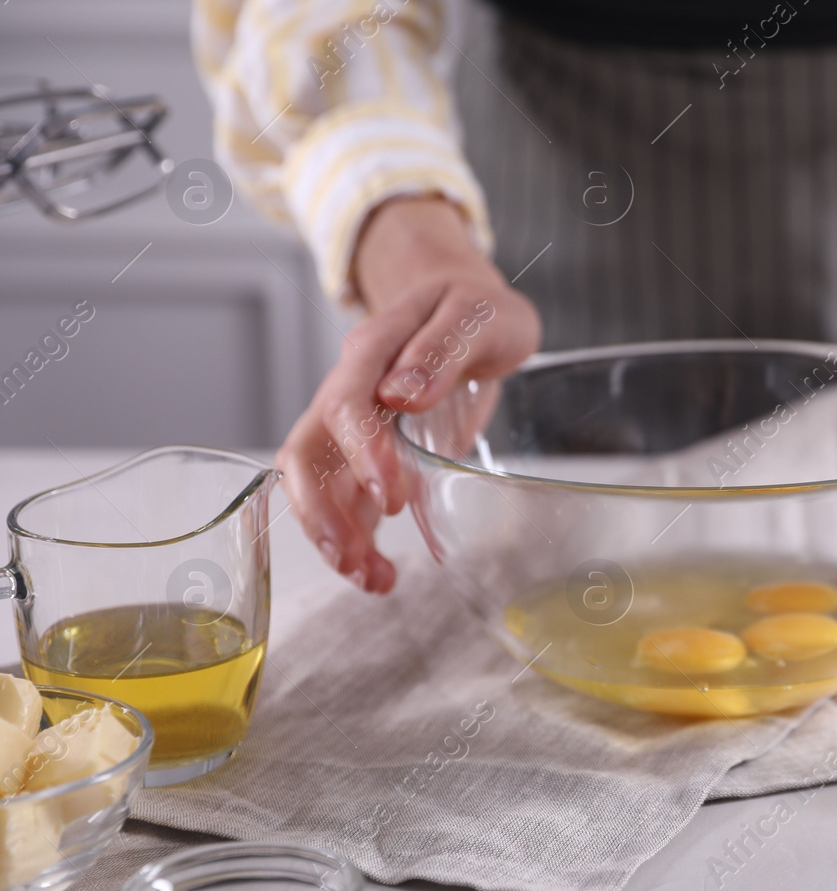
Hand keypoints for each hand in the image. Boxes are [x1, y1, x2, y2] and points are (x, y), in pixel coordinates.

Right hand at [276, 197, 541, 591]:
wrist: (474, 310)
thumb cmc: (476, 308)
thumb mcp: (476, 314)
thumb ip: (440, 349)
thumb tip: (401, 394)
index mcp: (372, 351)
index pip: (347, 404)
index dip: (362, 453)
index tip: (394, 495)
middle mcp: (351, 391)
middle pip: (306, 455)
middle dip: (322, 513)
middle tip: (357, 559)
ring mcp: (355, 428)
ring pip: (320, 488)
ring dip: (336, 539)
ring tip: (374, 582)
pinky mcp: (372, 456)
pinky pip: (350, 502)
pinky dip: (359, 540)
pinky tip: (379, 573)